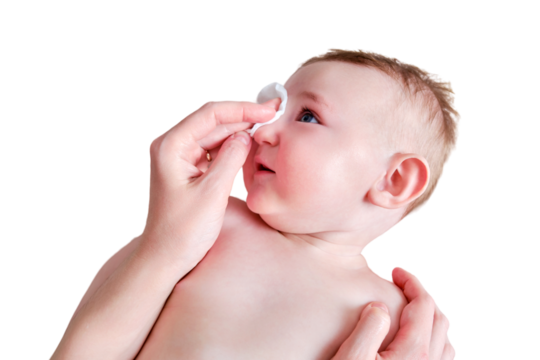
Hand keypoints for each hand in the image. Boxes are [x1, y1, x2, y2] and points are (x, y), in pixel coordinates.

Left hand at [139, 98, 276, 267]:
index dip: (242, 108)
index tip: (269, 110)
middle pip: (212, 119)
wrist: (165, 256)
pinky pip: (213, 147)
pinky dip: (232, 144)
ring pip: (214, 131)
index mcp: (170, 146)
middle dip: (243, 114)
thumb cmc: (182, 231)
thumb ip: (230, 159)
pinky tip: (250, 143)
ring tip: (267, 125)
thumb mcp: (212, 194)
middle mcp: (171, 144)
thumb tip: (246, 135)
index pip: (210, 114)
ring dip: (239, 128)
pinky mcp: (188, 166)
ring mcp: (179, 154)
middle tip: (274, 112)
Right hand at [331, 266, 454, 359]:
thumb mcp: (351, 358)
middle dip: (422, 294)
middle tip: (399, 283)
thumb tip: (380, 307)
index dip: (412, 281)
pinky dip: (435, 339)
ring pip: (445, 339)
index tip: (395, 270)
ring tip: (408, 308)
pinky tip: (417, 341)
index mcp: (413, 351)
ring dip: (431, 316)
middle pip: (439, 318)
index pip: (424, 303)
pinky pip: (442, 358)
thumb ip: (369, 327)